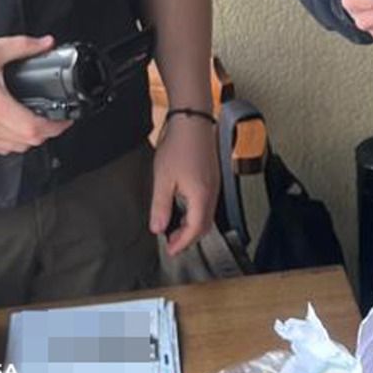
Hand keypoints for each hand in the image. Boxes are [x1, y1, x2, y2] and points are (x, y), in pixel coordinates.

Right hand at [0, 35, 71, 154]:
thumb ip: (21, 46)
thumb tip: (46, 43)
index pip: (35, 129)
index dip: (55, 127)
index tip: (65, 118)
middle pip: (28, 142)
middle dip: (47, 132)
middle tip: (54, 118)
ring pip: (13, 148)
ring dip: (29, 139)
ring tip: (35, 121)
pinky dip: (11, 142)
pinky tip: (12, 126)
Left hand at [151, 114, 220, 256]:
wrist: (193, 122)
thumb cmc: (180, 146)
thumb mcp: (163, 179)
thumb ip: (161, 206)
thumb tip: (158, 228)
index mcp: (201, 196)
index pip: (195, 229)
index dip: (182, 243)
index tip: (171, 250)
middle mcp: (212, 192)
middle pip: (204, 225)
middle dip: (189, 238)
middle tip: (173, 243)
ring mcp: (214, 184)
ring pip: (207, 215)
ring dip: (193, 226)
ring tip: (175, 228)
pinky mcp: (212, 177)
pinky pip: (208, 203)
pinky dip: (197, 213)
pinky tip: (184, 209)